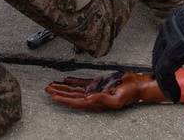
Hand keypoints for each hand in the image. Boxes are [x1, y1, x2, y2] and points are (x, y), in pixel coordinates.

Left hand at [45, 66, 183, 110]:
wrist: (137, 84)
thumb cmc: (129, 93)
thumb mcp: (115, 98)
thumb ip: (100, 98)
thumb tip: (86, 98)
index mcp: (95, 103)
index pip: (75, 102)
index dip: (63, 99)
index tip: (53, 95)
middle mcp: (92, 98)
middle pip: (71, 96)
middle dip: (58, 92)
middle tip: (46, 89)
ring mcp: (94, 91)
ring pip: (74, 90)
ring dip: (63, 87)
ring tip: (51, 85)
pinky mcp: (98, 84)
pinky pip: (82, 83)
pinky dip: (73, 81)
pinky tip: (66, 79)